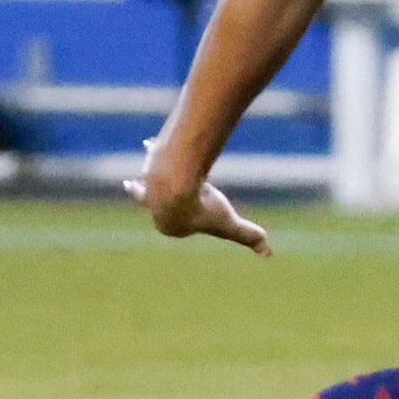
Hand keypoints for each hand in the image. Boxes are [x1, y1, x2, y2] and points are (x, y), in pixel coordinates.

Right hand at [124, 141, 272, 255]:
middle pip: (155, 208)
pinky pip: (154, 160)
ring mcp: (151, 188)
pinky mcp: (152, 168)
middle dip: (152, 207)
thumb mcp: (230, 225)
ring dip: (144, 183)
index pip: (179, 225)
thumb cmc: (203, 207)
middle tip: (144, 210)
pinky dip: (152, 154)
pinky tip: (148, 144)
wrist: (180, 183)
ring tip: (130, 183)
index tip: (197, 215)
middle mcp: (154, 209)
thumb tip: (268, 253)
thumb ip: (248, 236)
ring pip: (148, 184)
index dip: (192, 218)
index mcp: (168, 227)